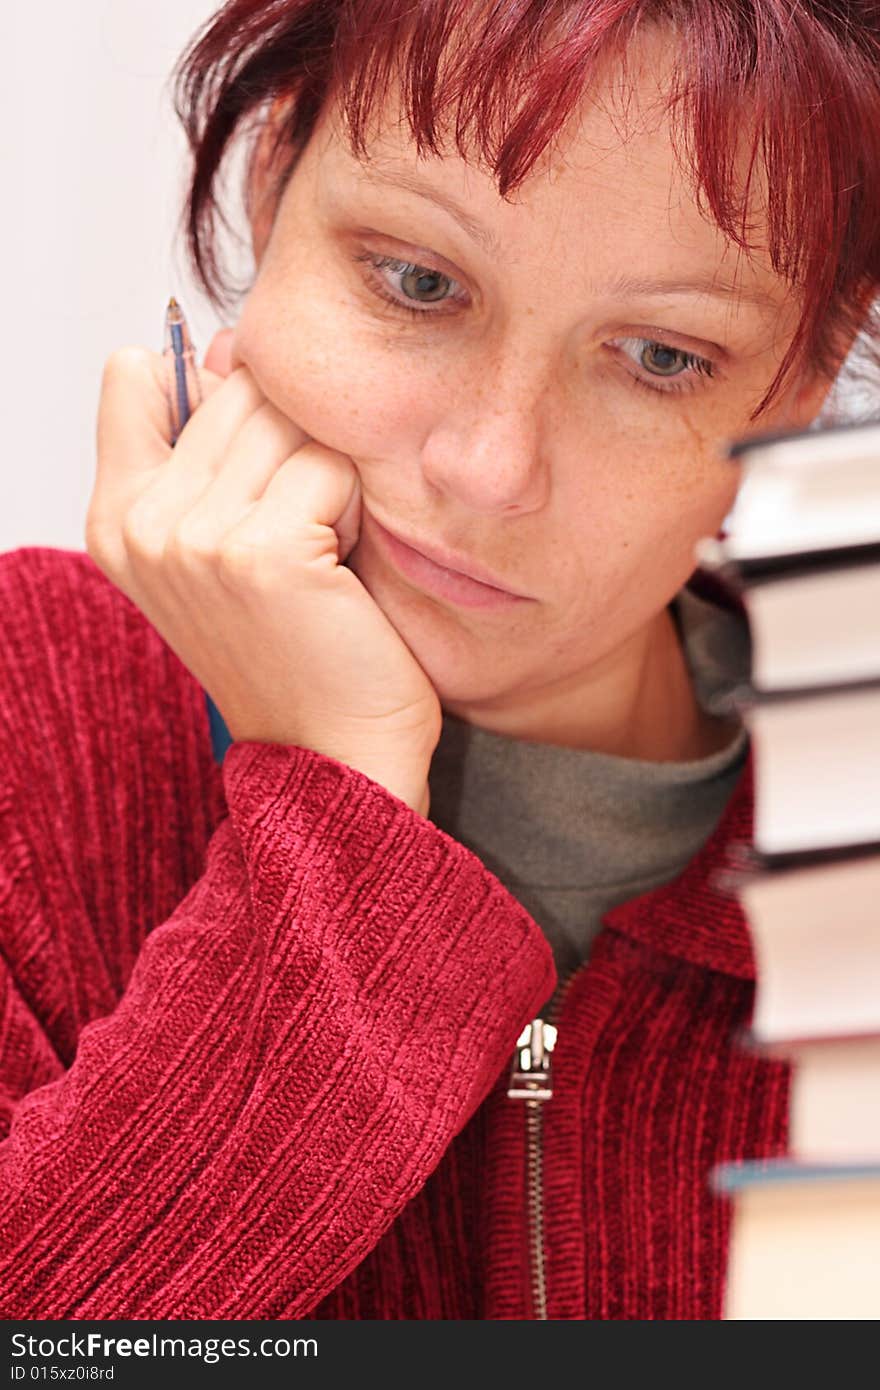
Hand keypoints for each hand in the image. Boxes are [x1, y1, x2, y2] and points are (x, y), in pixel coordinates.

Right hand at [86, 330, 440, 813]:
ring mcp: (195, 537)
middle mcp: (140, 526)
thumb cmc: (296, 649)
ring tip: (317, 552)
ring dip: (324, 477)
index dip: (211, 400)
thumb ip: (210, 445)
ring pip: (288, 420)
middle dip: (289, 445)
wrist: (335, 752)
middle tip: (297, 532)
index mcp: (115, 519)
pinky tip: (338, 573)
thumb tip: (228, 346)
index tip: (249, 473)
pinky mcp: (262, 550)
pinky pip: (330, 466)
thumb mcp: (225, 543)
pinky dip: (351, 510)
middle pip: (234, 387)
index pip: (131, 376)